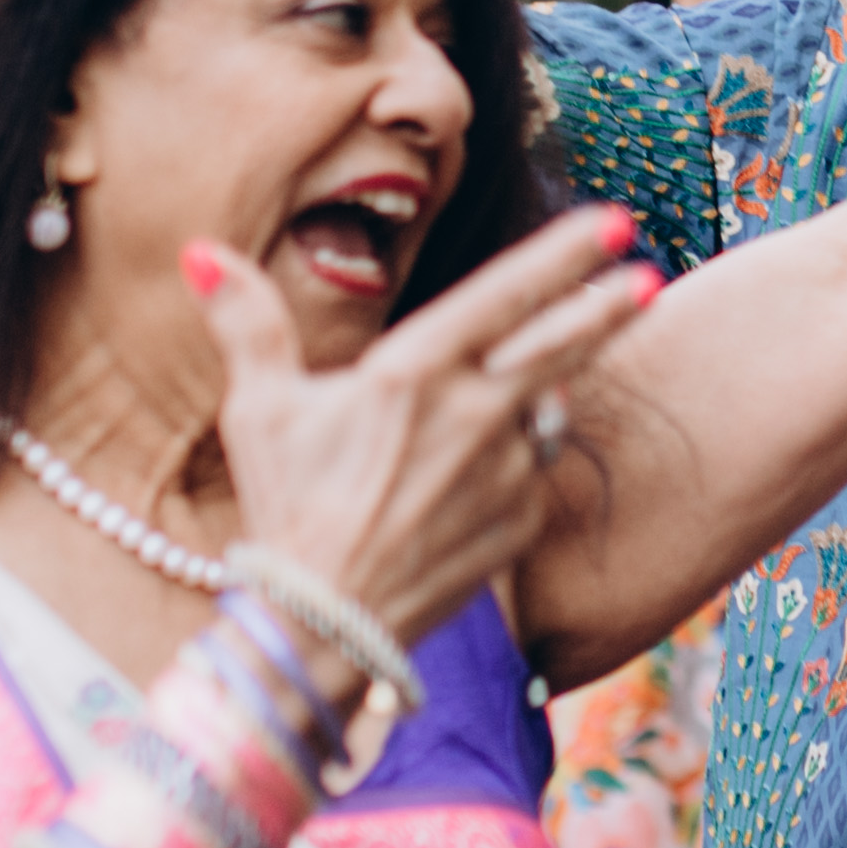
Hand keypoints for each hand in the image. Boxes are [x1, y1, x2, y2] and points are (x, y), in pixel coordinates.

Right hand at [180, 204, 665, 647]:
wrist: (325, 624)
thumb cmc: (288, 508)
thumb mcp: (259, 409)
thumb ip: (247, 323)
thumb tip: (199, 250)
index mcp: (417, 372)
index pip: (507, 294)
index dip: (564, 254)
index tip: (612, 223)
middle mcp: (476, 415)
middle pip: (563, 345)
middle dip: (609, 305)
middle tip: (648, 274)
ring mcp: (506, 473)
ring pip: (547, 412)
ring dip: (551, 392)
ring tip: (531, 389)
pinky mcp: (519, 524)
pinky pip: (533, 474)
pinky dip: (520, 460)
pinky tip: (485, 472)